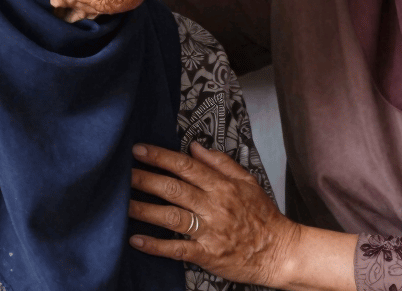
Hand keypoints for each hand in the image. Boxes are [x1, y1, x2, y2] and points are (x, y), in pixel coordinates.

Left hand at [128, 141, 301, 287]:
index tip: (139, 150)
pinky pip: (177, 249)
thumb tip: (194, 146)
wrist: (279, 251)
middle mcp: (214, 205)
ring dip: (144, 210)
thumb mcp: (247, 181)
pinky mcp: (208, 254)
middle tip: (122, 174)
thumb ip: (220, 162)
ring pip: (172, 216)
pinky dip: (156, 245)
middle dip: (145, 180)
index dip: (160, 157)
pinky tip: (136, 240)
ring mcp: (210, 231)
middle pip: (174, 188)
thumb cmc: (263, 216)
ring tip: (122, 204)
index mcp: (222, 185)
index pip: (186, 166)